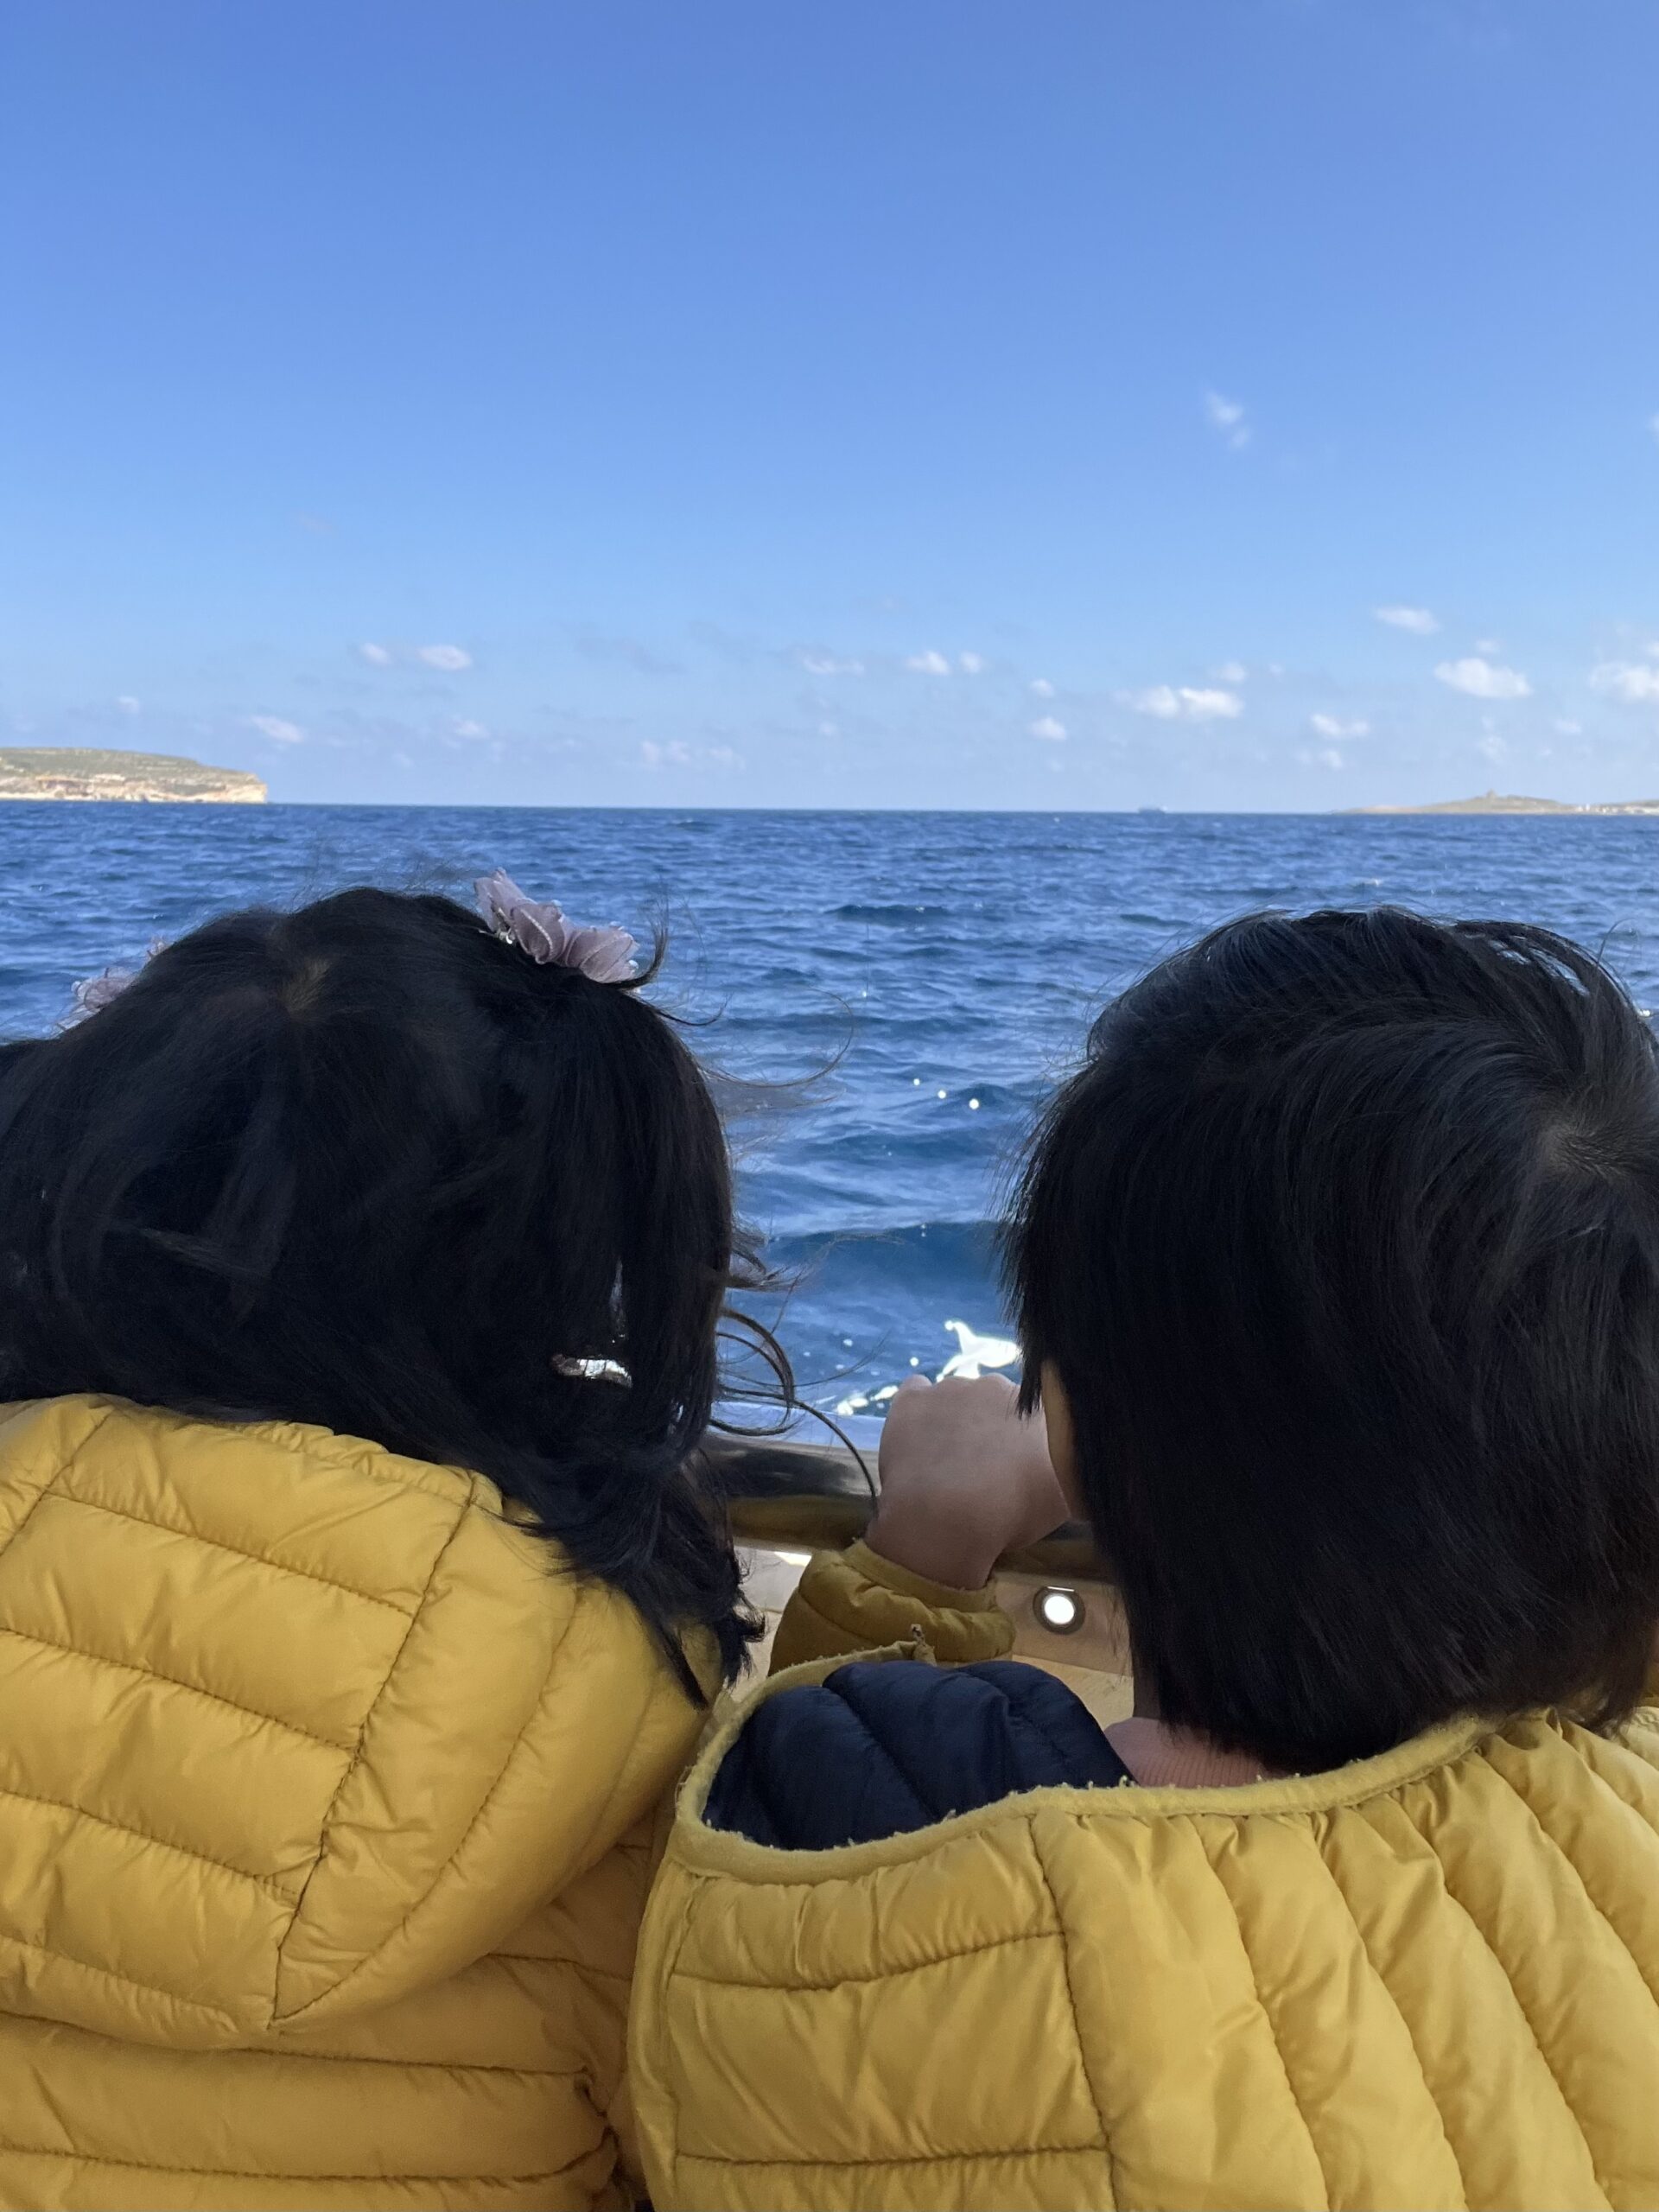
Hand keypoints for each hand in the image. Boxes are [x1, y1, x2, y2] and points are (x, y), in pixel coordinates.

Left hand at [865, 1373, 1070, 1590]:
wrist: (947, 1514)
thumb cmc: (1012, 1511)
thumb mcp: (1063, 1499)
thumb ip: (1068, 1470)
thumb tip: (1067, 1463)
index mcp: (1038, 1408)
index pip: (1037, 1415)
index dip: (1025, 1441)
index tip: (1017, 1467)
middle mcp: (998, 1386)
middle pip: (997, 1402)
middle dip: (992, 1427)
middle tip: (984, 1467)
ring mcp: (953, 1387)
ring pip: (958, 1398)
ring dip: (956, 1421)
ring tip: (947, 1462)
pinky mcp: (913, 1397)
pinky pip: (918, 1391)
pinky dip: (920, 1411)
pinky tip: (919, 1440)